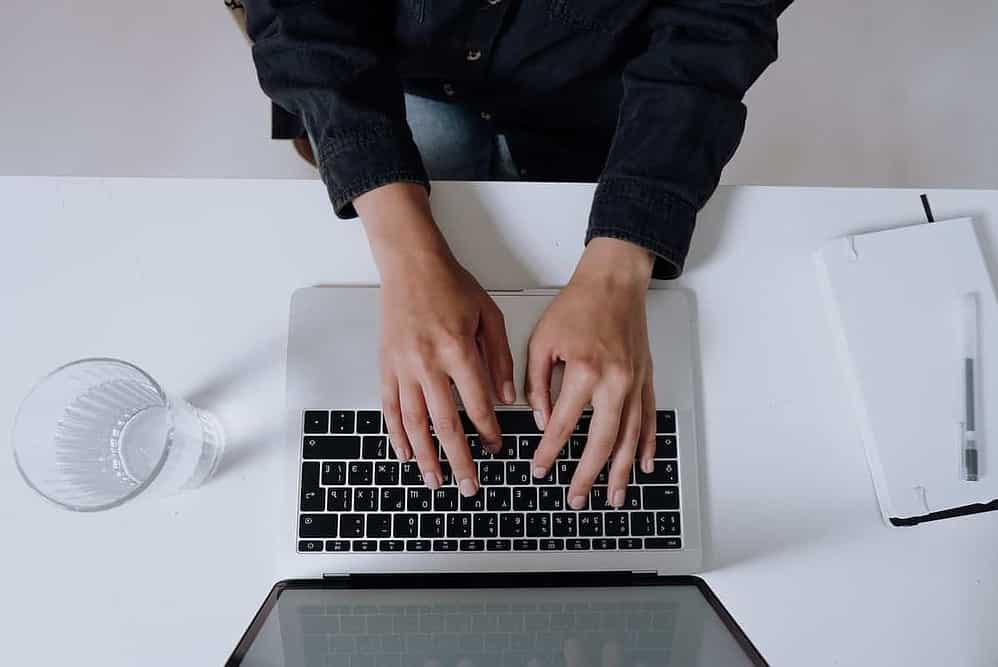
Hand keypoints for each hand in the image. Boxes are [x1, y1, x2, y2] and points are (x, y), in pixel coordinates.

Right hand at [356, 184, 514, 496]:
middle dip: (459, 459)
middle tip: (469, 485)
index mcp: (457, 349)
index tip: (496, 448)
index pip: (476, 403)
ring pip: (414, 423)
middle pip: (445, 423)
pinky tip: (406, 454)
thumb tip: (507, 397)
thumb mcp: (489, 315)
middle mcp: (427, 363)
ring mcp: (402, 367)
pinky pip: (390, 408)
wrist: (410, 265)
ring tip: (436, 481)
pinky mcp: (386, 367)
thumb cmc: (451, 285)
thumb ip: (500, 358)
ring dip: (426, 457)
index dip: (488, 431)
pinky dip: (397, 435)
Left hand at [526, 238, 656, 509]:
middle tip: (576, 498)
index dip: (548, 452)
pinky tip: (642, 466)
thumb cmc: (578, 306)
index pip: (562, 425)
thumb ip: (536, 383)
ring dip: (621, 472)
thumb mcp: (542, 340)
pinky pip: (648, 420)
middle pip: (601, 443)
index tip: (538, 469)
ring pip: (629, 439)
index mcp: (584, 371)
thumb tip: (540, 419)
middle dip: (587, 476)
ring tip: (613, 497)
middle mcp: (614, 382)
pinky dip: (646, 446)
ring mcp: (634, 384)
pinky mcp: (645, 380)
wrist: (614, 283)